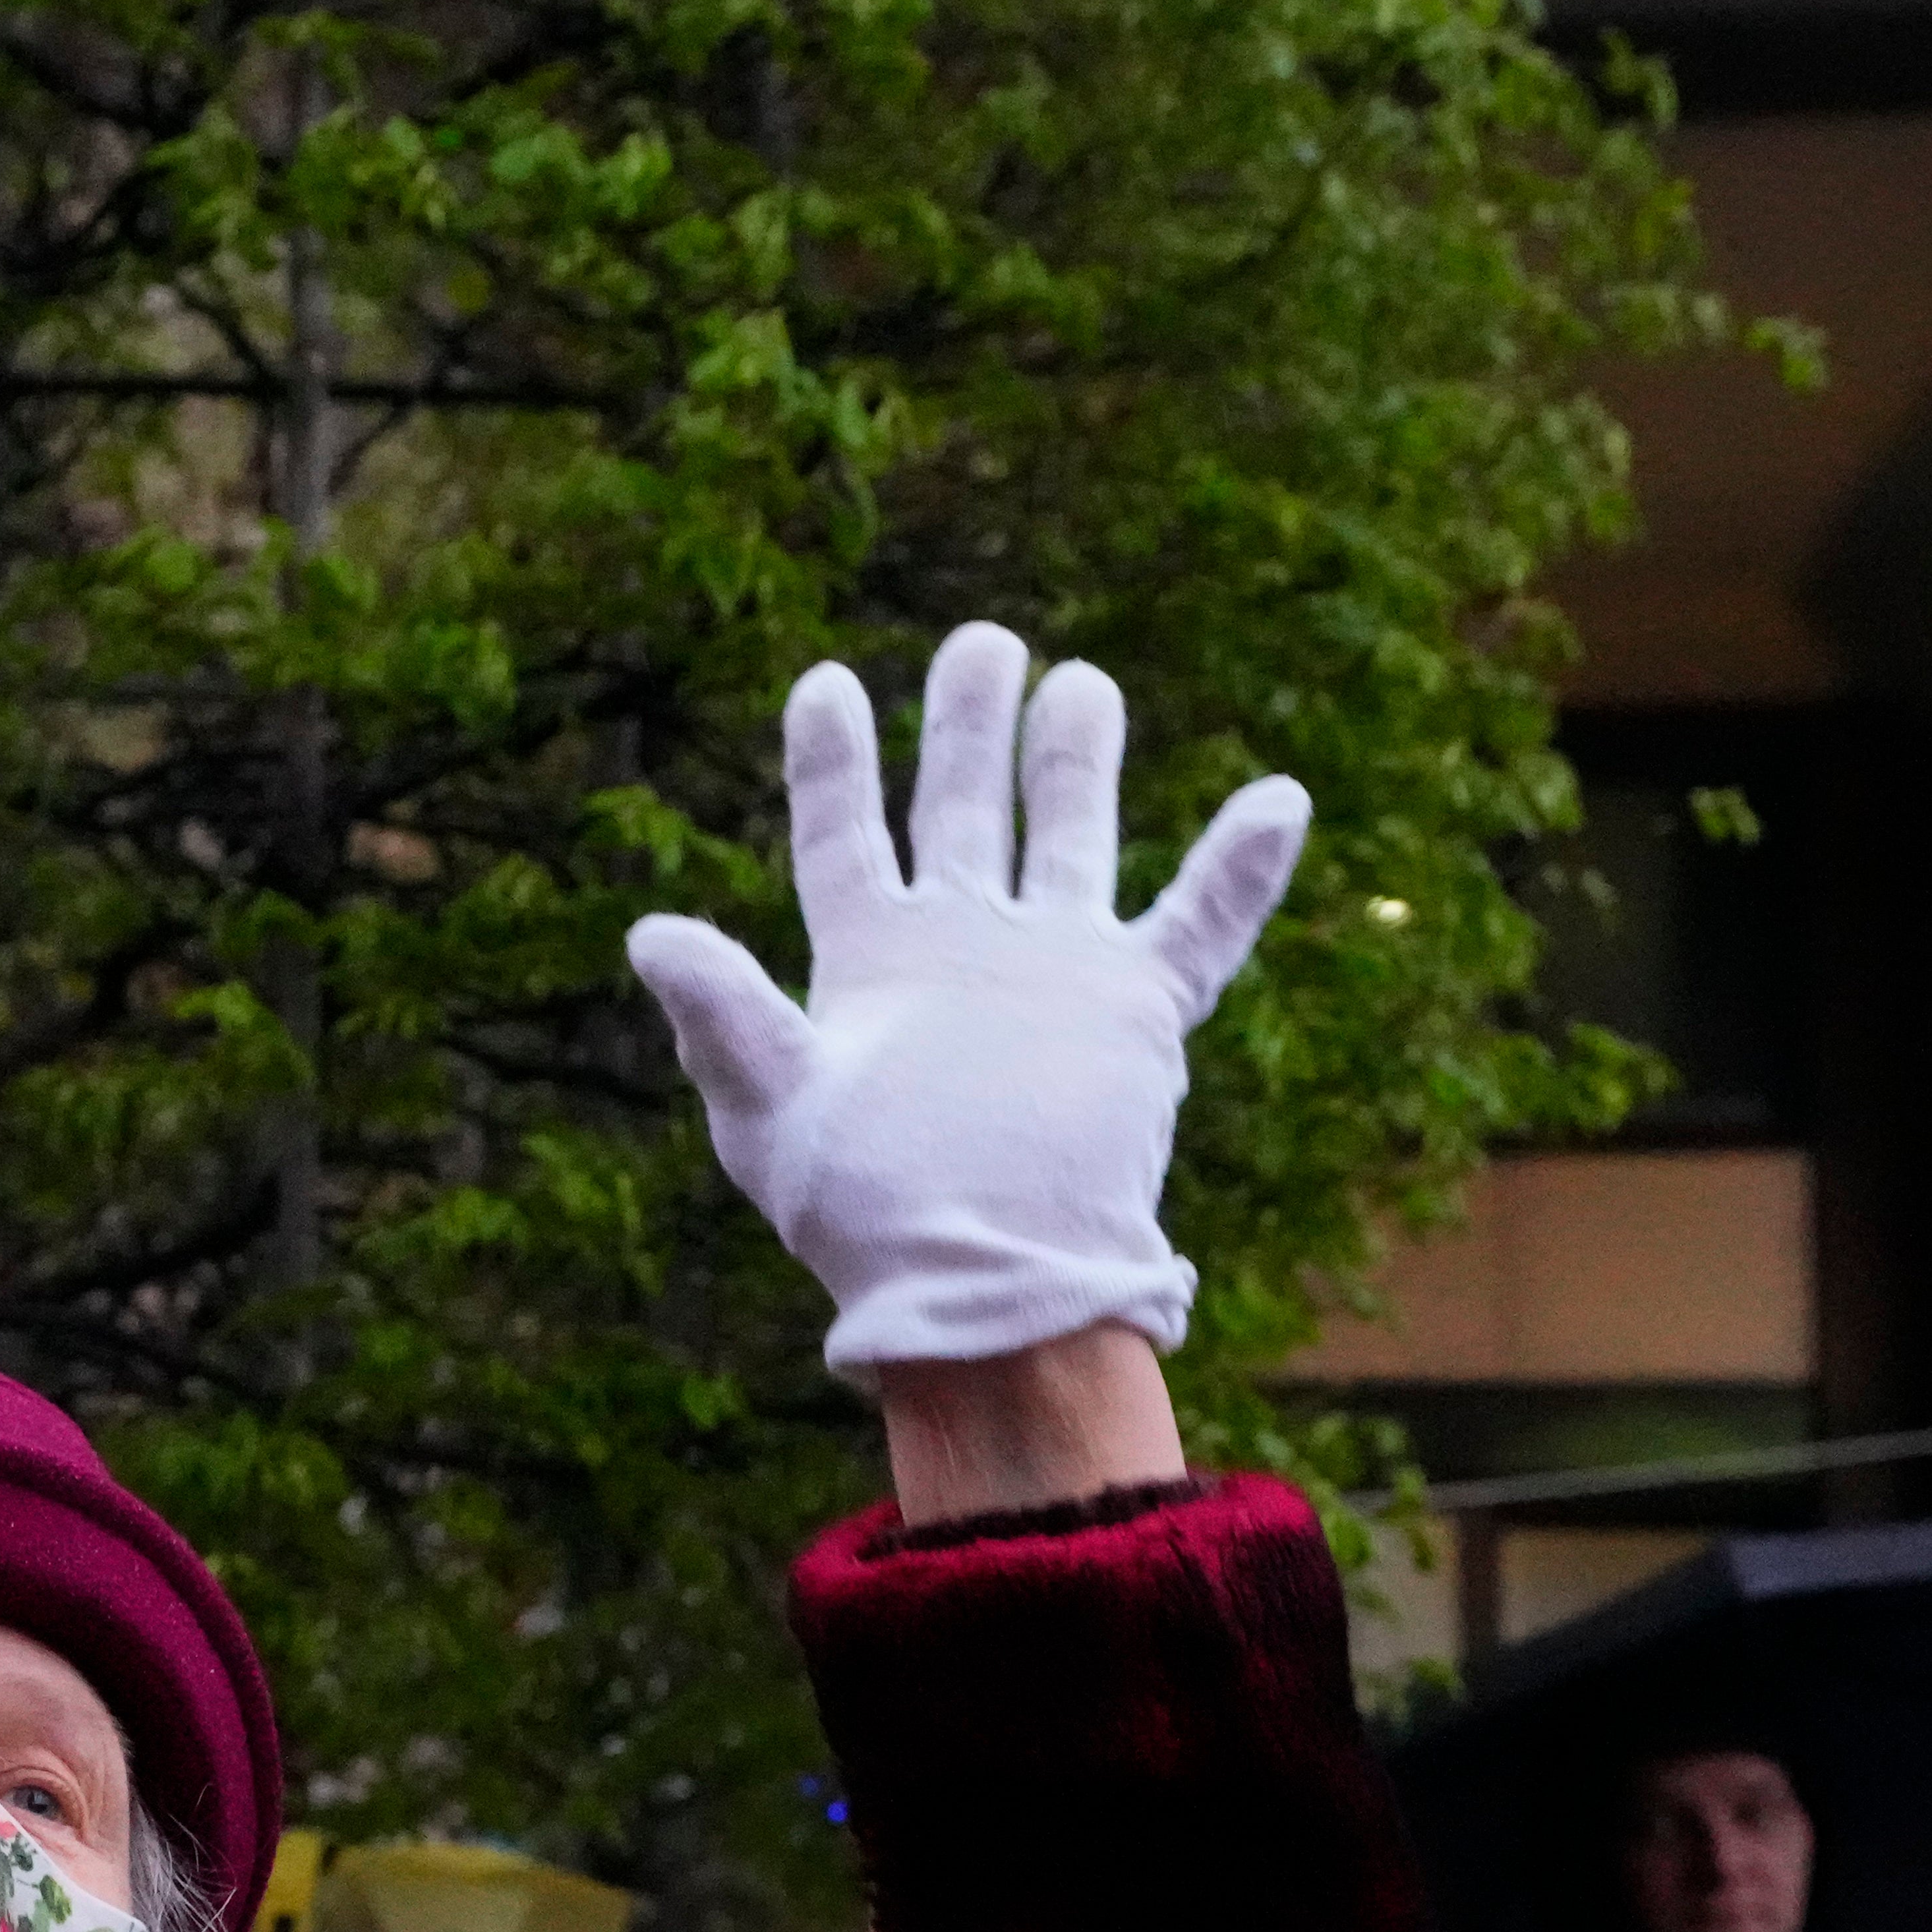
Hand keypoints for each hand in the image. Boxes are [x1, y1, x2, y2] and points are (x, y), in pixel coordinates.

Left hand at [629, 621, 1308, 1368]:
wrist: (979, 1290)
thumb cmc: (864, 1220)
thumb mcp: (769, 1113)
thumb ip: (720, 1017)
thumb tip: (649, 932)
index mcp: (871, 965)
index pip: (845, 838)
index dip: (834, 762)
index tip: (827, 683)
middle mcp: (962, 955)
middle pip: (963, 813)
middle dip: (969, 725)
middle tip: (982, 641)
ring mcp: (1052, 979)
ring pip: (1069, 842)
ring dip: (1075, 763)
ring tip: (1081, 680)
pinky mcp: (1132, 1018)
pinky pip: (1197, 929)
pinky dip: (1238, 871)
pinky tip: (1282, 798)